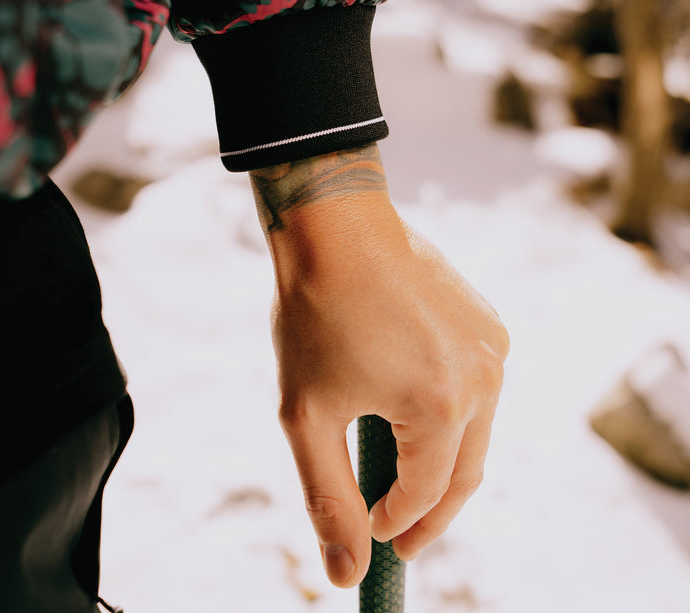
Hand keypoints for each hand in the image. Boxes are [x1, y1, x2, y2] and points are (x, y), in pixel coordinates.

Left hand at [250, 145, 508, 588]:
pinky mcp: (490, 323)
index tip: (369, 534)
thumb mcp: (307, 415)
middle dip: (429, 511)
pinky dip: (452, 412)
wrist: (336, 225)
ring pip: (476, 432)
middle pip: (463, 473)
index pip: (424, 496)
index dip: (394, 524)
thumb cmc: (315, 315)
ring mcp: (493, 347)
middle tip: (395, 535)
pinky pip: (479, 388)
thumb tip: (345, 575)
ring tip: (400, 473)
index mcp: (441, 408)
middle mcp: (484, 380)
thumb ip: (329, 499)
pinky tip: (415, 410)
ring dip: (441, 460)